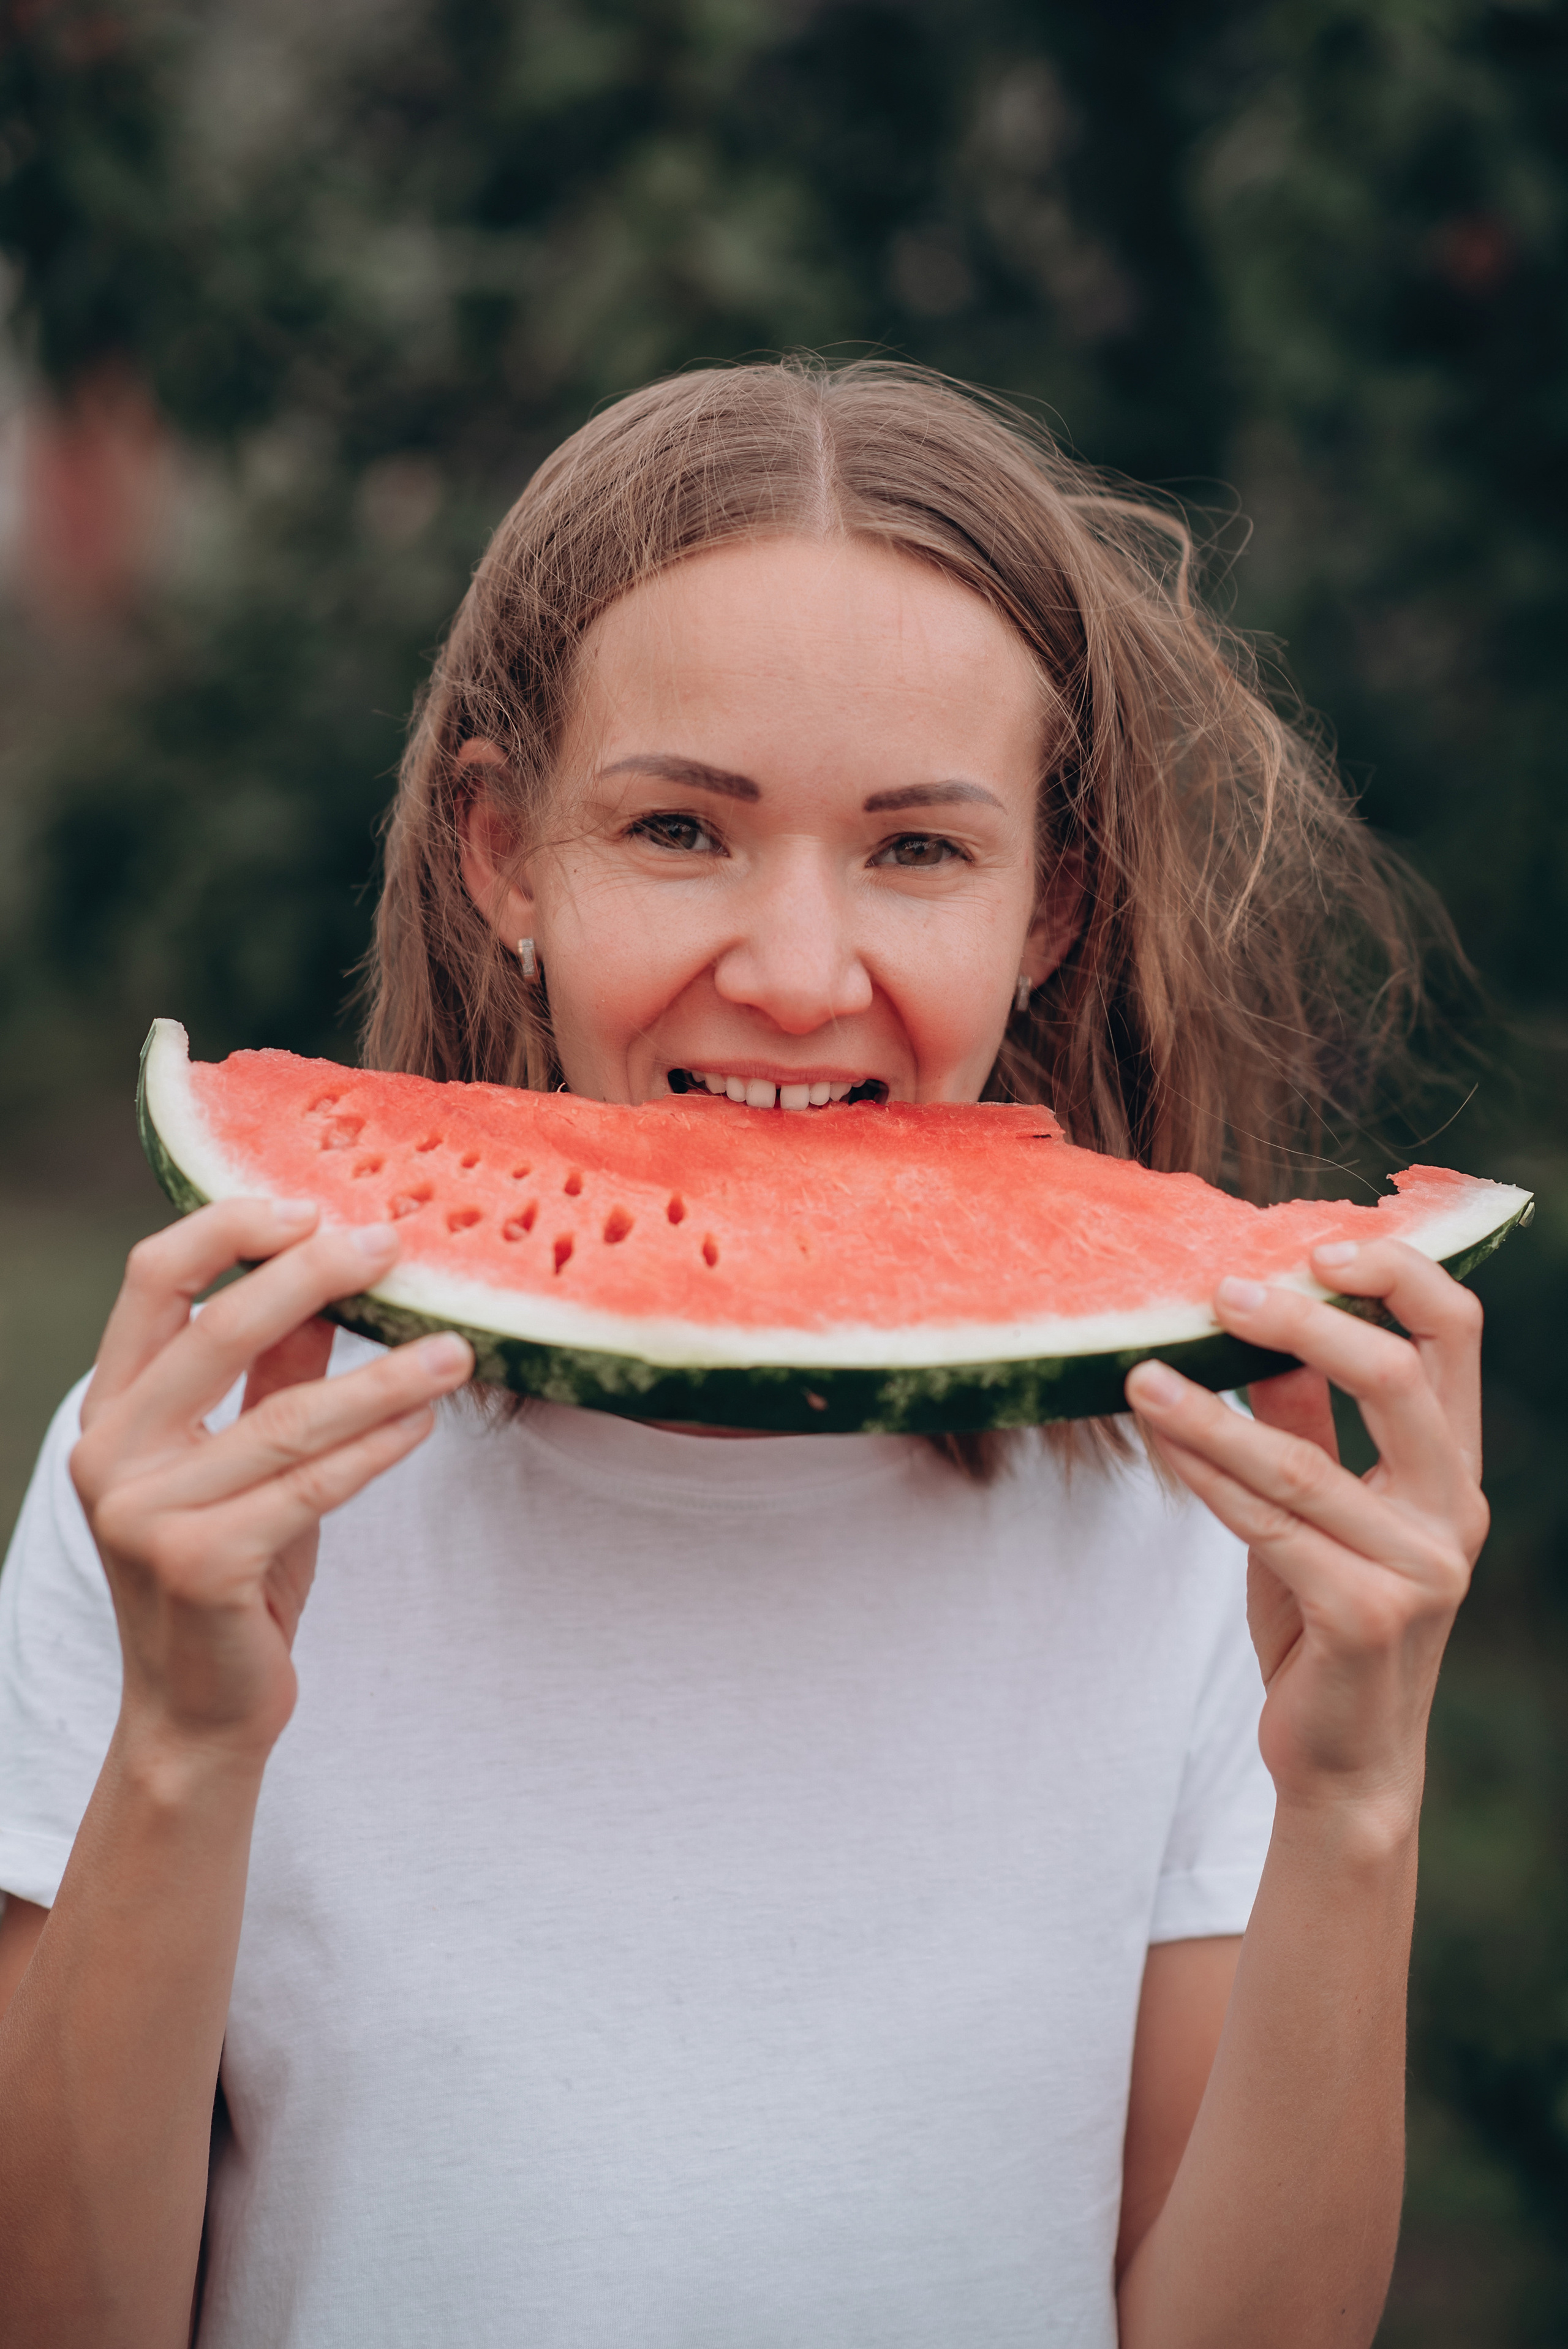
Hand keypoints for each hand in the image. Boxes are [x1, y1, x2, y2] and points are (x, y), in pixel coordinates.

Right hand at [71, 1201, 473, 1769]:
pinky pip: (310, 1487)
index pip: (152, 1279)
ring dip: (382, 1373)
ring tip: (456, 1346)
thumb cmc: (230, 1571)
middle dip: (314, 1275)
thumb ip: (277, 1371)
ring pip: (284, 1416)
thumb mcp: (245, 1458)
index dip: (231, 1228)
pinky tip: (426, 1417)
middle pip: (216, 1329)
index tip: (315, 1206)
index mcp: (111, 1410)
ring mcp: (145, 1514)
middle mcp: (110, 1454)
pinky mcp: (199, 1566)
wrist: (199, 1710)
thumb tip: (339, 1278)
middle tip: (394, 1244)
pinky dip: (377, 1447)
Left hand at [1123, 1242, 1487, 1831]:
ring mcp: (1417, 1569)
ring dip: (1211, 1408)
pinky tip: (1158, 1440)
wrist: (1342, 1758)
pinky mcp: (1364, 1618)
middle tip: (1221, 1290)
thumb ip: (1300, 1416)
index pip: (1455, 1332)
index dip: (1396, 1271)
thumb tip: (1252, 1319)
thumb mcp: (1316, 1504)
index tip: (1316, 1242)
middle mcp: (1452, 1511)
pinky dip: (1204, 1475)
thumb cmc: (1325, 1616)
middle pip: (1398, 1376)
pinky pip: (1267, 1526)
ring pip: (1304, 1461)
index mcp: (1453, 1467)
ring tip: (1140, 1370)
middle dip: (1305, 1319)